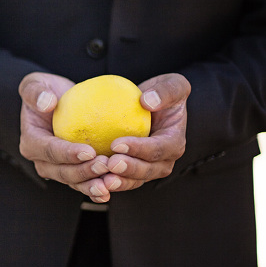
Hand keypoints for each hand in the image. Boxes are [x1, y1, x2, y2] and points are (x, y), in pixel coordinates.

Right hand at [19, 72, 111, 202]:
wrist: (56, 103)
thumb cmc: (45, 91)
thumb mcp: (35, 84)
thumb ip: (36, 92)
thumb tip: (47, 102)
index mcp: (31, 143)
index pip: (49, 150)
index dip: (68, 154)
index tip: (89, 151)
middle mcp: (42, 161)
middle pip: (62, 172)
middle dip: (84, 172)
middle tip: (106, 165)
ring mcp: (57, 170)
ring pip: (74, 182)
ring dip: (93, 185)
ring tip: (112, 182)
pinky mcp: (73, 172)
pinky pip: (86, 182)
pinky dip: (99, 185)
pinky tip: (116, 185)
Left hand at [102, 73, 190, 193]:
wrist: (146, 106)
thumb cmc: (160, 93)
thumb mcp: (172, 84)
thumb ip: (167, 90)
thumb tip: (148, 102)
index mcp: (174, 142)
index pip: (160, 149)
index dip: (140, 149)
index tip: (117, 143)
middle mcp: (163, 161)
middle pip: (148, 170)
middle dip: (129, 170)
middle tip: (109, 163)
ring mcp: (147, 169)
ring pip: (133, 181)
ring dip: (118, 182)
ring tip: (100, 179)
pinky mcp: (131, 173)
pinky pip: (120, 180)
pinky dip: (107, 182)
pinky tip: (91, 180)